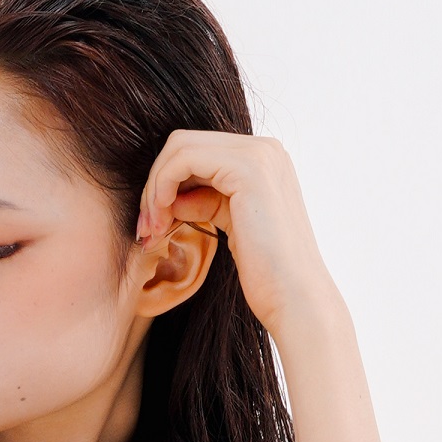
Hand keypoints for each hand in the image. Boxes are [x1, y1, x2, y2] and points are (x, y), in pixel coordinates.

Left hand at [137, 132, 339, 339]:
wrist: (295, 297)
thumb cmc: (267, 273)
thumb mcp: (232, 227)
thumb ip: (206, 203)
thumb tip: (173, 197)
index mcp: (264, 160)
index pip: (197, 153)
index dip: (165, 184)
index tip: (152, 226)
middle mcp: (265, 148)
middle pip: (184, 144)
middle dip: (155, 184)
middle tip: (146, 229)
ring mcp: (258, 154)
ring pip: (179, 147)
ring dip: (155, 188)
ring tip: (152, 230)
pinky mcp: (247, 168)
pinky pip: (183, 160)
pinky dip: (162, 187)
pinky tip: (162, 222)